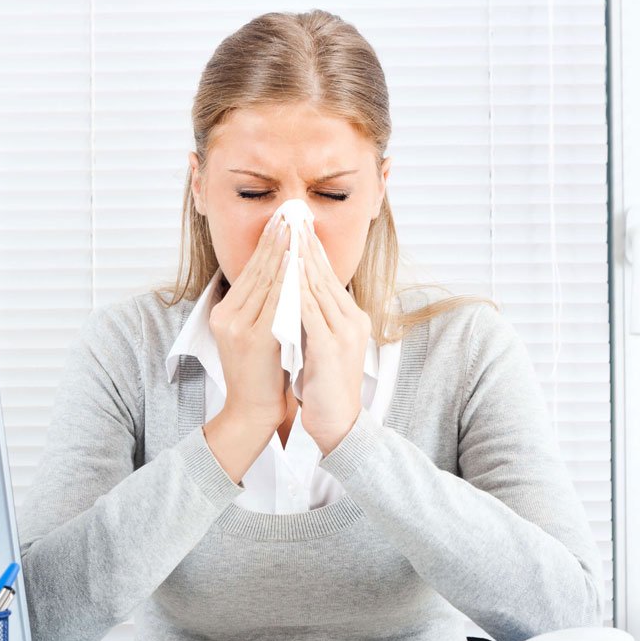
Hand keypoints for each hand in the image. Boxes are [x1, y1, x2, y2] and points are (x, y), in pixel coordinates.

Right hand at [208, 210, 291, 438]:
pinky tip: (299, 262)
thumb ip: (260, 307)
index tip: (282, 221)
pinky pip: (275, 301)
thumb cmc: (261, 375)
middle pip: (255, 270)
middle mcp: (226, 315)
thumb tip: (280, 276)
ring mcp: (237, 326)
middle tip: (290, 213)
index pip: (249, 271)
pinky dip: (288, 279)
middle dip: (275, 240)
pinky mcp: (253, 338)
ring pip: (265, 281)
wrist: (252, 411)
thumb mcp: (253, 335)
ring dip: (283, 252)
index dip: (267, 244)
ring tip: (295, 228)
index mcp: (224, 312)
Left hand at [297, 224, 370, 455]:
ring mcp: (344, 333)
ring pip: (319, 288)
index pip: (328, 276)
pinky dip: (298, 291)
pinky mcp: (331, 348)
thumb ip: (313, 319)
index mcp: (351, 318)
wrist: (337, 423)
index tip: (295, 227)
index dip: (311, 250)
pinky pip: (311, 312)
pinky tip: (287, 275)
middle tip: (291, 218)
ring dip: (302, 260)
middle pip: (325, 275)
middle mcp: (352, 320)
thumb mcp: (320, 344)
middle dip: (306, 245)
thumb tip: (294, 294)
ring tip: (288, 235)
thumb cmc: (324, 386)